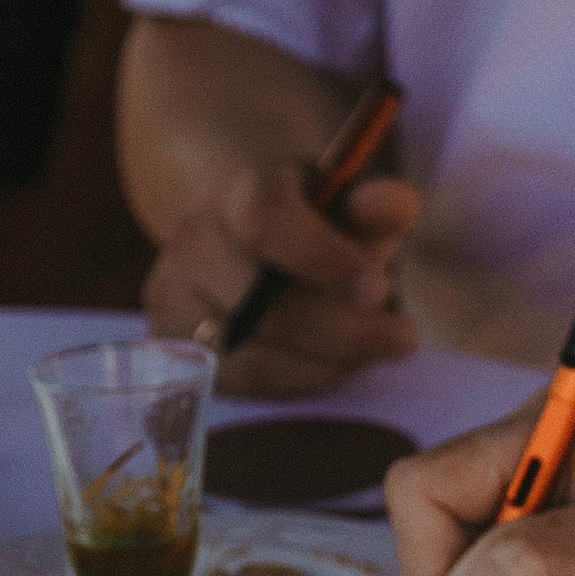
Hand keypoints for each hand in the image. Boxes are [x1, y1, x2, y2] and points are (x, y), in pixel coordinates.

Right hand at [140, 163, 422, 396]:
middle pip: (262, 304)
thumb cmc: (316, 226)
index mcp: (241, 194)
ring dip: (330, 361)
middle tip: (401, 336)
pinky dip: (301, 379)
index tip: (380, 286)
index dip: (323, 257)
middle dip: (342, 328)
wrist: (253, 248)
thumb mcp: (350, 208)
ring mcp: (174, 298)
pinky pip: (244, 382)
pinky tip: (334, 364)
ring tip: (374, 351)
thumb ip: (377, 206)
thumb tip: (397, 205)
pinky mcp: (175, 349)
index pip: (265, 219)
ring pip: (255, 353)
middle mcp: (194, 242)